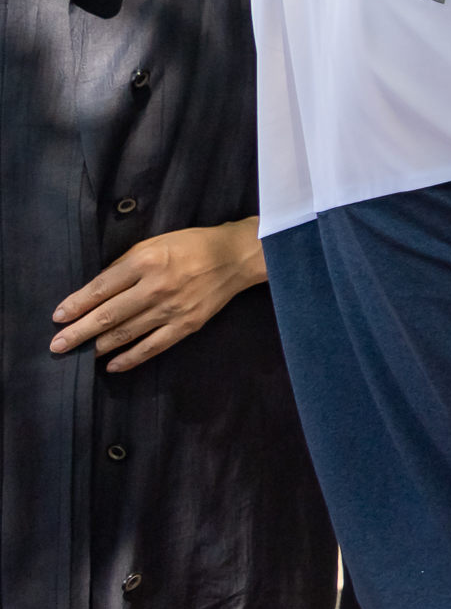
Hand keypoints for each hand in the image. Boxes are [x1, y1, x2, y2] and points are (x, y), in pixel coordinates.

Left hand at [51, 219, 264, 370]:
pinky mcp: (187, 325)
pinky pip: (153, 346)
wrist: (236, 256)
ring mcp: (172, 309)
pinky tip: (112, 365)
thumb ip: (125, 265)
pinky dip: (131, 358)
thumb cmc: (191, 245)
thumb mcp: (154, 243)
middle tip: (57, 346)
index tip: (58, 317)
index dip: (76, 305)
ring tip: (78, 355)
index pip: (101, 288)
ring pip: (126, 333)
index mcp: (145, 261)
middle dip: (78, 332)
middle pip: (108, 315)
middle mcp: (156, 287)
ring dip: (98, 346)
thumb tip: (97, 290)